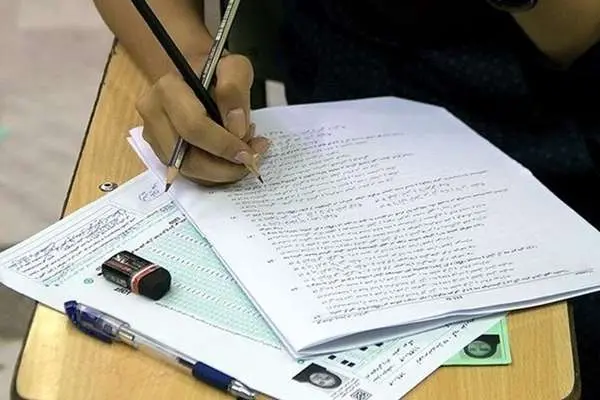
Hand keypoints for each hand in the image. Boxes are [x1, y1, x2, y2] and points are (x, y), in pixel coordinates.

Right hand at [136, 53, 269, 185]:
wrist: (194, 74)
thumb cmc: (214, 71)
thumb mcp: (234, 67)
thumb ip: (235, 90)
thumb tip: (236, 128)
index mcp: (168, 89)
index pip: (194, 128)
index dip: (224, 145)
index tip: (249, 152)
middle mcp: (153, 114)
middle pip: (188, 159)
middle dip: (224, 167)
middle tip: (251, 159)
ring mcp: (153, 135)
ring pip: (188, 171)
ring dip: (221, 172)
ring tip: (243, 154)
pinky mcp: (160, 151)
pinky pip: (188, 172)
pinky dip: (213, 172)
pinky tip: (229, 157)